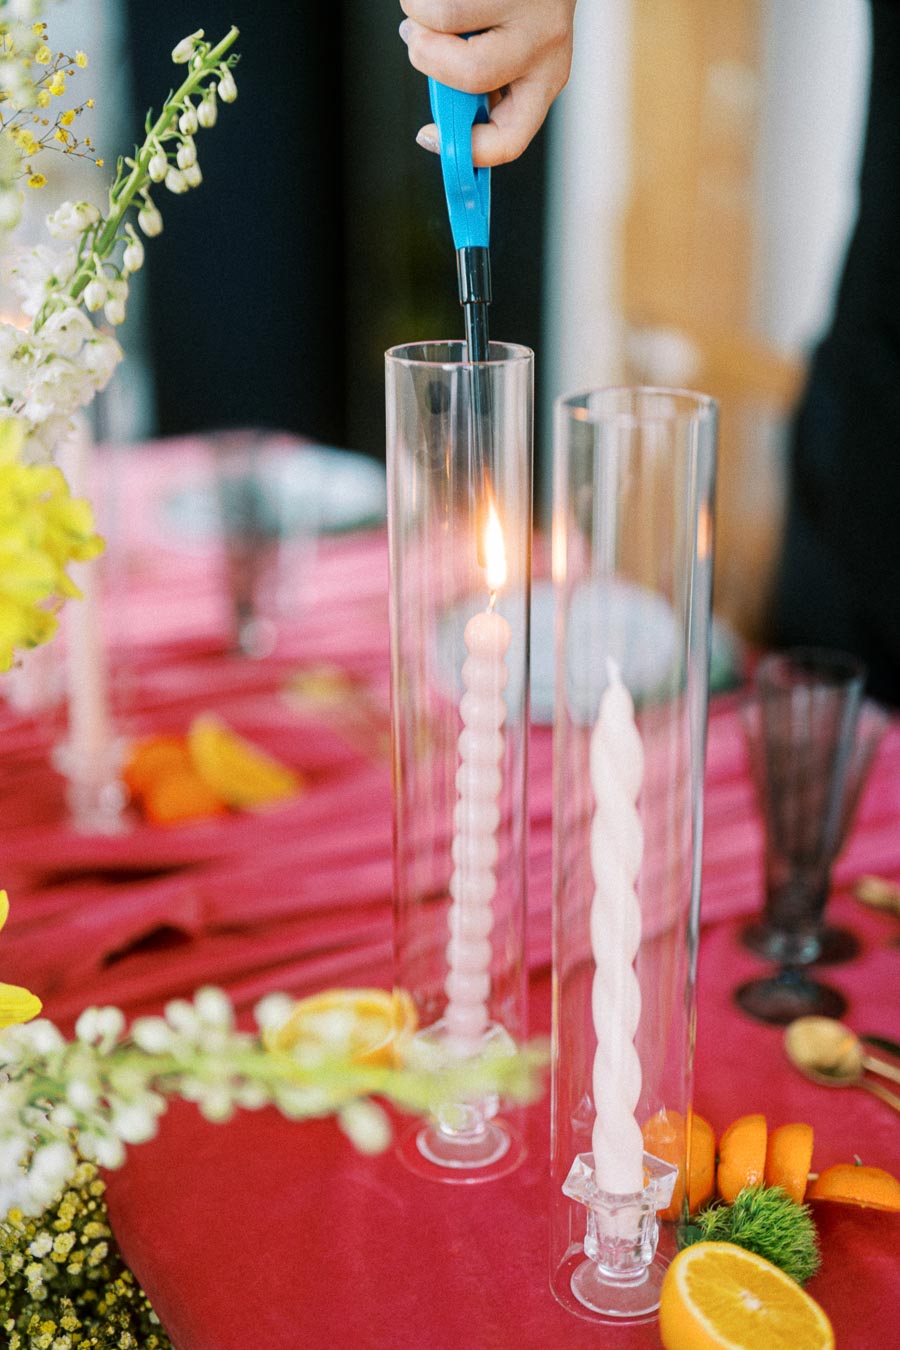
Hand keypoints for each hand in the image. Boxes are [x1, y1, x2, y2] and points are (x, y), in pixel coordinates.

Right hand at [399, 1, 576, 165]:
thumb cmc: (514, 5)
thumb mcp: (511, 50)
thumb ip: (478, 79)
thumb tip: (440, 97)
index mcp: (544, 81)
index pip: (510, 139)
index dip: (465, 149)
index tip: (426, 134)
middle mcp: (544, 45)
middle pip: (473, 74)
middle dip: (427, 57)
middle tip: (415, 38)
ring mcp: (528, 4)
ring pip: (446, 18)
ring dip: (418, 11)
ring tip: (426, 3)